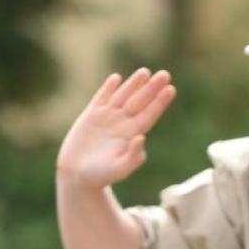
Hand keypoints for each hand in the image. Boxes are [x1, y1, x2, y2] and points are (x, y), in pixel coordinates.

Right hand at [56, 69, 176, 188]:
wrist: (77, 175)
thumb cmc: (101, 176)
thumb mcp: (119, 170)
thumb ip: (133, 157)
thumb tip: (142, 138)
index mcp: (132, 135)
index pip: (149, 115)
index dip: (159, 102)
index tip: (171, 90)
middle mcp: (122, 123)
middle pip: (140, 102)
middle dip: (151, 88)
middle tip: (165, 74)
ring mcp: (106, 117)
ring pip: (123, 96)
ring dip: (133, 84)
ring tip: (145, 72)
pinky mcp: (90, 115)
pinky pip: (101, 98)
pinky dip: (107, 88)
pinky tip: (116, 78)